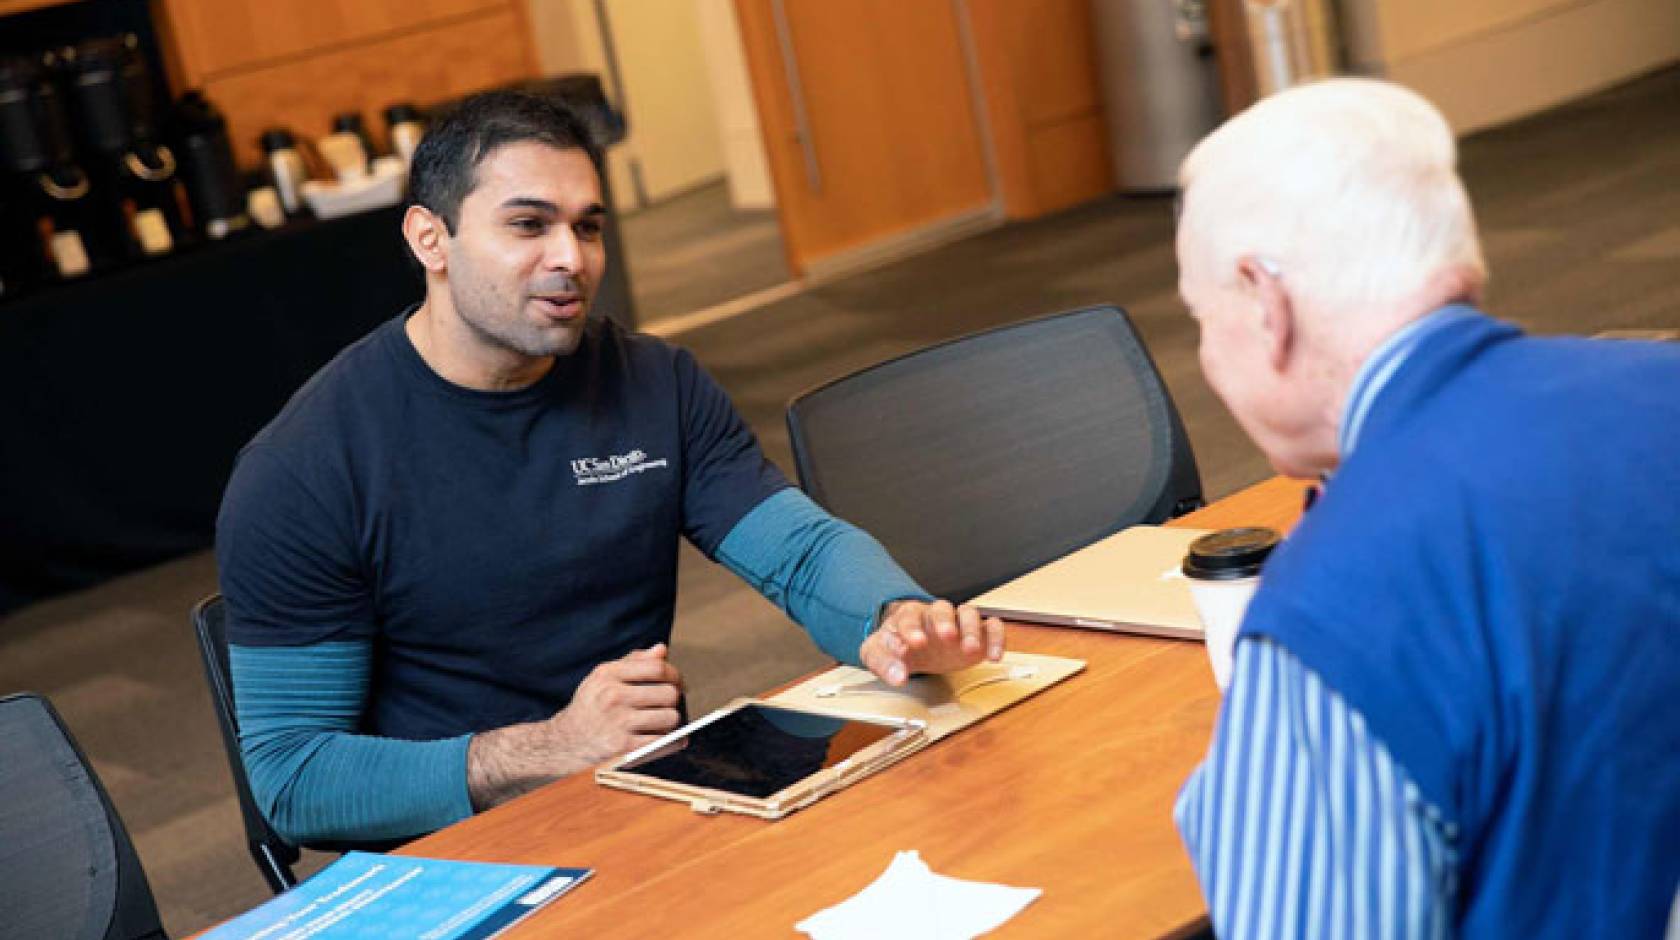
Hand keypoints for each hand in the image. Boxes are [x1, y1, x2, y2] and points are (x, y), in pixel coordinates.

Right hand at [547, 644, 683, 766]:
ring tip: (663, 722)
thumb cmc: (589, 707)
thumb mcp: (602, 678)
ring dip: (672, 722)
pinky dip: (673, 743)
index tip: (676, 683)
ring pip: (670, 718)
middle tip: (669, 704)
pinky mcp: (623, 748)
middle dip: (674, 699)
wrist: (562, 743)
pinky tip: (672, 741)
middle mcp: (612, 696)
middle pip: (669, 693)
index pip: (657, 667)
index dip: (674, 674)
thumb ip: (632, 662)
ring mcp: (618, 723)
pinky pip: (663, 743)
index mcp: (608, 674)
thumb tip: (662, 650)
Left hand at [859, 600, 1004, 685]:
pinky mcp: (976, 634)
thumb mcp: (877, 654)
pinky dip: (996, 638)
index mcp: (908, 616)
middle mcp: (935, 615)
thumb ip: (884, 664)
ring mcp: (957, 623)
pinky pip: (991, 627)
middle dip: (946, 621)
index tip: (916, 644)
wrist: (910, 645)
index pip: (909, 616)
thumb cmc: (895, 646)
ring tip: (971, 649)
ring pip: (969, 614)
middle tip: (947, 636)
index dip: (913, 629)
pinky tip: (994, 656)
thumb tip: (898, 677)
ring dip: (971, 630)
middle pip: (942, 608)